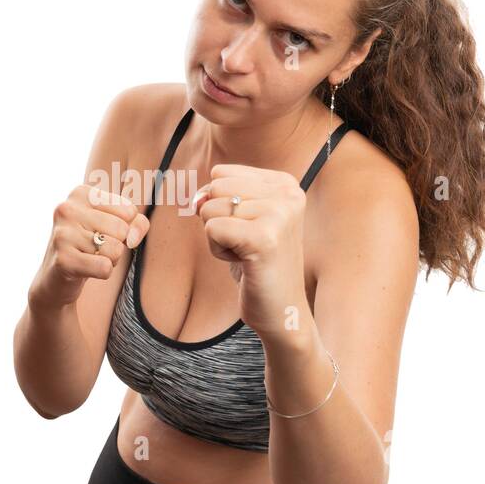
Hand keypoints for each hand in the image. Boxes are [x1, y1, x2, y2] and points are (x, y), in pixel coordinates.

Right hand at [29, 184, 149, 308]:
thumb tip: (132, 238)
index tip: (102, 232)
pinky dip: (103, 273)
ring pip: (115, 250)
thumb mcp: (117, 226)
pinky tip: (85, 269)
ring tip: (89, 257)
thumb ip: (138, 224)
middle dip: (117, 245)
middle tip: (96, 248)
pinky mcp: (63, 259)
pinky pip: (105, 267)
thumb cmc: (92, 245)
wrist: (57, 275)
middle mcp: (67, 208)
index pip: (129, 211)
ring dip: (110, 260)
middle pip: (122, 229)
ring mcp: (62, 233)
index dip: (124, 228)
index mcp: (81, 193)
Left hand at [191, 164, 307, 338]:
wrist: (281, 310)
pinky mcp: (265, 238)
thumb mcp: (241, 219)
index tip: (249, 230)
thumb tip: (196, 198)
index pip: (221, 174)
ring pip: (211, 208)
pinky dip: (219, 251)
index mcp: (285, 183)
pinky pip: (212, 229)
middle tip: (246, 244)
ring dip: (218, 238)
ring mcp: (279, 214)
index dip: (222, 205)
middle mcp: (288, 193)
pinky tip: (244, 263)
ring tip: (246, 253)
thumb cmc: (257, 264)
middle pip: (215, 188)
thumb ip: (217, 196)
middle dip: (218, 220)